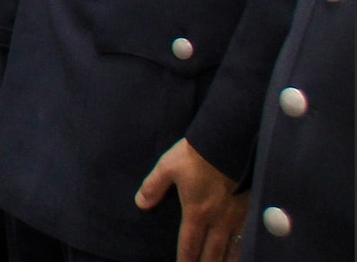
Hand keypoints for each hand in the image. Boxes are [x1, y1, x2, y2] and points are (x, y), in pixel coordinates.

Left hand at [136, 138, 247, 261]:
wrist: (229, 142)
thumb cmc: (196, 155)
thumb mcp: (167, 167)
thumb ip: (153, 187)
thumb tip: (140, 203)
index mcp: (196, 212)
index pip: (189, 244)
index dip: (186, 260)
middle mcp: (218, 220)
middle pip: (213, 252)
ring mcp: (237, 216)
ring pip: (234, 248)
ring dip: (227, 261)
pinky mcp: (252, 208)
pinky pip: (249, 235)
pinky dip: (245, 248)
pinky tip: (244, 252)